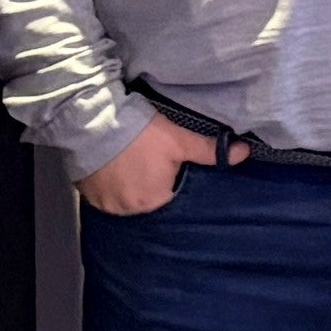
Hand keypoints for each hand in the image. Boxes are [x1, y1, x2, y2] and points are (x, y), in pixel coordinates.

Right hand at [80, 113, 219, 219]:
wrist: (91, 120)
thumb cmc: (140, 132)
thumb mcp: (179, 139)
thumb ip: (210, 150)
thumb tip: (244, 153)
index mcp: (154, 202)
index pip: (173, 199)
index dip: (174, 183)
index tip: (170, 169)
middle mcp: (129, 210)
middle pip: (149, 200)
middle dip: (152, 185)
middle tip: (150, 164)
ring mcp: (104, 204)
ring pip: (126, 199)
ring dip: (130, 187)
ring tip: (132, 165)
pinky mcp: (86, 194)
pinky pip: (104, 195)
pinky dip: (111, 185)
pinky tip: (114, 169)